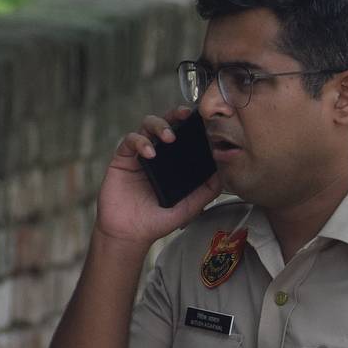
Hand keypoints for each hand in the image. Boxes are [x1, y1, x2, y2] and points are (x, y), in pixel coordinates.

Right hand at [94, 106, 220, 245]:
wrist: (131, 233)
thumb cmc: (159, 220)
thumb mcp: (191, 206)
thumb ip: (208, 190)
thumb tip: (225, 171)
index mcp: (174, 161)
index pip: (184, 134)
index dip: (192, 123)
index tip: (203, 119)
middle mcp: (158, 153)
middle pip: (166, 121)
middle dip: (176, 113)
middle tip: (186, 115)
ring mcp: (140, 154)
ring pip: (147, 124)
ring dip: (159, 125)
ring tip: (169, 137)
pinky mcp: (123, 158)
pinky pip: (130, 140)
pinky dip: (141, 141)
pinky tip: (149, 153)